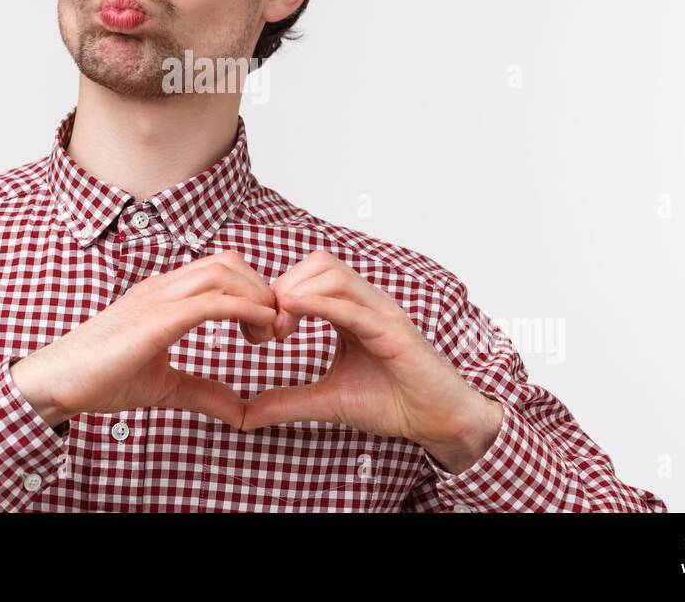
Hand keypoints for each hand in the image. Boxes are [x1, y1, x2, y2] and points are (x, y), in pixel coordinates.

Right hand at [9, 251, 277, 429]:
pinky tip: (259, 328)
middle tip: (275, 330)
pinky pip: (211, 300)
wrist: (56, 383)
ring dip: (257, 296)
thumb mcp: (164, 387)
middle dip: (262, 288)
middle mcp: (163, 287)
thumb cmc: (100, 380)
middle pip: (229, 262)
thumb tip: (240, 412)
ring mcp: (158, 298)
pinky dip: (245, 308)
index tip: (268, 327)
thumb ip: (203, 392)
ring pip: (224, 272)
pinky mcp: (156, 318)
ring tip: (269, 332)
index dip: (252, 290)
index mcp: (163, 295)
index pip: (220, 270)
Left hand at [240, 251, 502, 465]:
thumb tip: (243, 415)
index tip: (260, 332)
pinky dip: (320, 304)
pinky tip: (293, 312)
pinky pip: (354, 307)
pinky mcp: (395, 332)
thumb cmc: (393, 402)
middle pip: (318, 263)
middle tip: (268, 330)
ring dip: (297, 293)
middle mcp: (367, 303)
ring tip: (279, 330)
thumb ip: (288, 401)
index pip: (309, 275)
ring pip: (333, 274)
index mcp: (351, 310)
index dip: (277, 294)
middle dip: (283, 287)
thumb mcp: (328, 400)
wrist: (441, 422)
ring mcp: (383, 313)